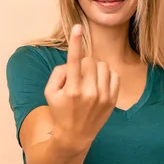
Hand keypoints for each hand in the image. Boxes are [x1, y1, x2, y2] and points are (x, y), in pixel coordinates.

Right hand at [44, 24, 119, 151]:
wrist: (75, 136)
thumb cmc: (60, 111)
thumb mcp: (49, 93)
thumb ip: (58, 73)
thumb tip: (73, 62)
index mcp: (71, 90)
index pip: (74, 61)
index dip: (75, 42)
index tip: (77, 27)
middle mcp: (89, 93)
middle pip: (90, 60)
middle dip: (83, 64)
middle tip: (77, 77)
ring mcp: (103, 97)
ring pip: (103, 66)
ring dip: (95, 69)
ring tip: (88, 80)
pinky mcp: (112, 100)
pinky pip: (114, 75)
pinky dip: (106, 75)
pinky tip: (98, 84)